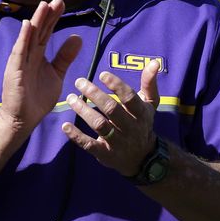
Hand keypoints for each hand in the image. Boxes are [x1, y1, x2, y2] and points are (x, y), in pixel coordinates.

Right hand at [0, 0, 81, 137]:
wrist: (23, 119)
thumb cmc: (37, 98)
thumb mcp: (56, 74)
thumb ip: (65, 57)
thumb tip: (77, 37)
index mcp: (38, 54)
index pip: (47, 31)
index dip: (53, 17)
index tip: (61, 3)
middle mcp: (28, 54)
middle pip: (39, 30)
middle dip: (47, 15)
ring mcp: (20, 61)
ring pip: (30, 37)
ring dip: (36, 21)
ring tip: (43, 5)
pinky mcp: (15, 70)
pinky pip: (20, 52)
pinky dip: (23, 38)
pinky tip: (28, 25)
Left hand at [62, 60, 161, 177]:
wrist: (142, 158)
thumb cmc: (142, 123)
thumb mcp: (149, 104)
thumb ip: (149, 83)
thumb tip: (154, 61)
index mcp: (141, 113)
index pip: (130, 98)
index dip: (117, 86)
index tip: (102, 74)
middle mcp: (130, 128)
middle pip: (112, 110)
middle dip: (95, 94)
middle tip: (79, 82)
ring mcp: (118, 142)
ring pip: (99, 125)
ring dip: (83, 111)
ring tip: (71, 98)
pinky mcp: (105, 154)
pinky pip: (89, 145)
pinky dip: (76, 136)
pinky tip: (65, 126)